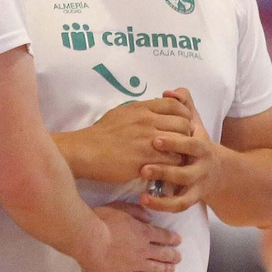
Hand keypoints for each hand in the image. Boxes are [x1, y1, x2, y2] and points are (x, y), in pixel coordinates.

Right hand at [64, 98, 192, 182]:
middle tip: (181, 143)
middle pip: (183, 124)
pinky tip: (167, 166)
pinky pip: (172, 161)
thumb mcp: (122, 112)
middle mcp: (147, 122)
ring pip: (181, 143)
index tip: (180, 123)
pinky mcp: (146, 160)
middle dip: (186, 134)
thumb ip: (141, 110)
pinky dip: (173, 164)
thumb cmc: (102, 133)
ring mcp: (148, 141)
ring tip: (175, 155)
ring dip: (181, 150)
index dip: (182, 114)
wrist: (86, 151)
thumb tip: (157, 109)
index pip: (175, 105)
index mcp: (142, 108)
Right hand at [78, 202, 181, 271]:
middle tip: (178, 257)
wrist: (88, 240)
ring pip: (156, 268)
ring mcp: (135, 264)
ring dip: (166, 269)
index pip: (163, 236)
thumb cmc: (101, 220)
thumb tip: (149, 217)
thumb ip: (136, 212)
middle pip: (163, 254)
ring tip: (171, 269)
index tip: (178, 241)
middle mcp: (143, 249)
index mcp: (143, 232)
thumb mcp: (120, 208)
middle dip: (173, 255)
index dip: (172, 238)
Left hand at [140, 89, 222, 212]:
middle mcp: (201, 162)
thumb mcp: (193, 123)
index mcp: (201, 143)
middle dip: (169, 160)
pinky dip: (162, 203)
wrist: (218, 173)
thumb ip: (183, 104)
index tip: (154, 137)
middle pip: (189, 161)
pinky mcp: (192, 197)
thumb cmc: (196, 143)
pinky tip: (144, 199)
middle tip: (147, 154)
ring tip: (142, 173)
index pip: (191, 140)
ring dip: (163, 177)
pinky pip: (179, 204)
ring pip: (183, 181)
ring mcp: (197, 181)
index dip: (175, 140)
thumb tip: (169, 92)